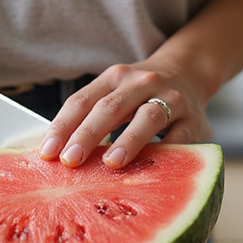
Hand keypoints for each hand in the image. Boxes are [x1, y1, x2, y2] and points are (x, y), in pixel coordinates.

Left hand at [39, 62, 212, 168]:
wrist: (188, 73)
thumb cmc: (140, 94)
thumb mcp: (115, 93)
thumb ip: (91, 116)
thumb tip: (57, 154)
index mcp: (114, 77)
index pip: (82, 101)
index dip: (62, 126)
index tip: (48, 152)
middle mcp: (141, 83)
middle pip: (110, 107)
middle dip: (87, 134)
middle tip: (70, 160)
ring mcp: (170, 98)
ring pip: (148, 117)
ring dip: (128, 140)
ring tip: (111, 163)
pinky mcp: (193, 119)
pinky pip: (180, 136)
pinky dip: (166, 153)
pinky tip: (151, 169)